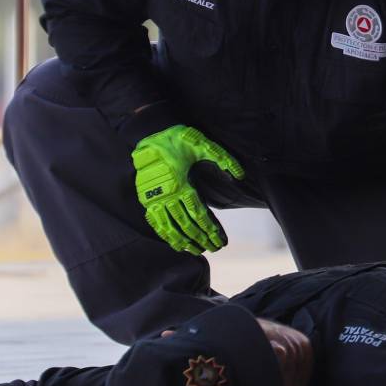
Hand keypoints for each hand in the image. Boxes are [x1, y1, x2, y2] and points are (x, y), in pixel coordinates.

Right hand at [133, 124, 244, 253]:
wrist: (148, 134)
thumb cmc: (178, 139)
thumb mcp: (203, 144)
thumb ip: (223, 158)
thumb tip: (239, 175)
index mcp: (181, 184)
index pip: (198, 214)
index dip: (210, 229)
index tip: (221, 241)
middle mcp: (167, 195)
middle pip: (186, 224)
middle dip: (201, 239)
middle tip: (214, 248)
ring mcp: (154, 199)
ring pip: (170, 227)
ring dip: (184, 241)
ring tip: (197, 251)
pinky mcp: (145, 199)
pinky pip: (155, 223)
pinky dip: (165, 235)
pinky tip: (175, 244)